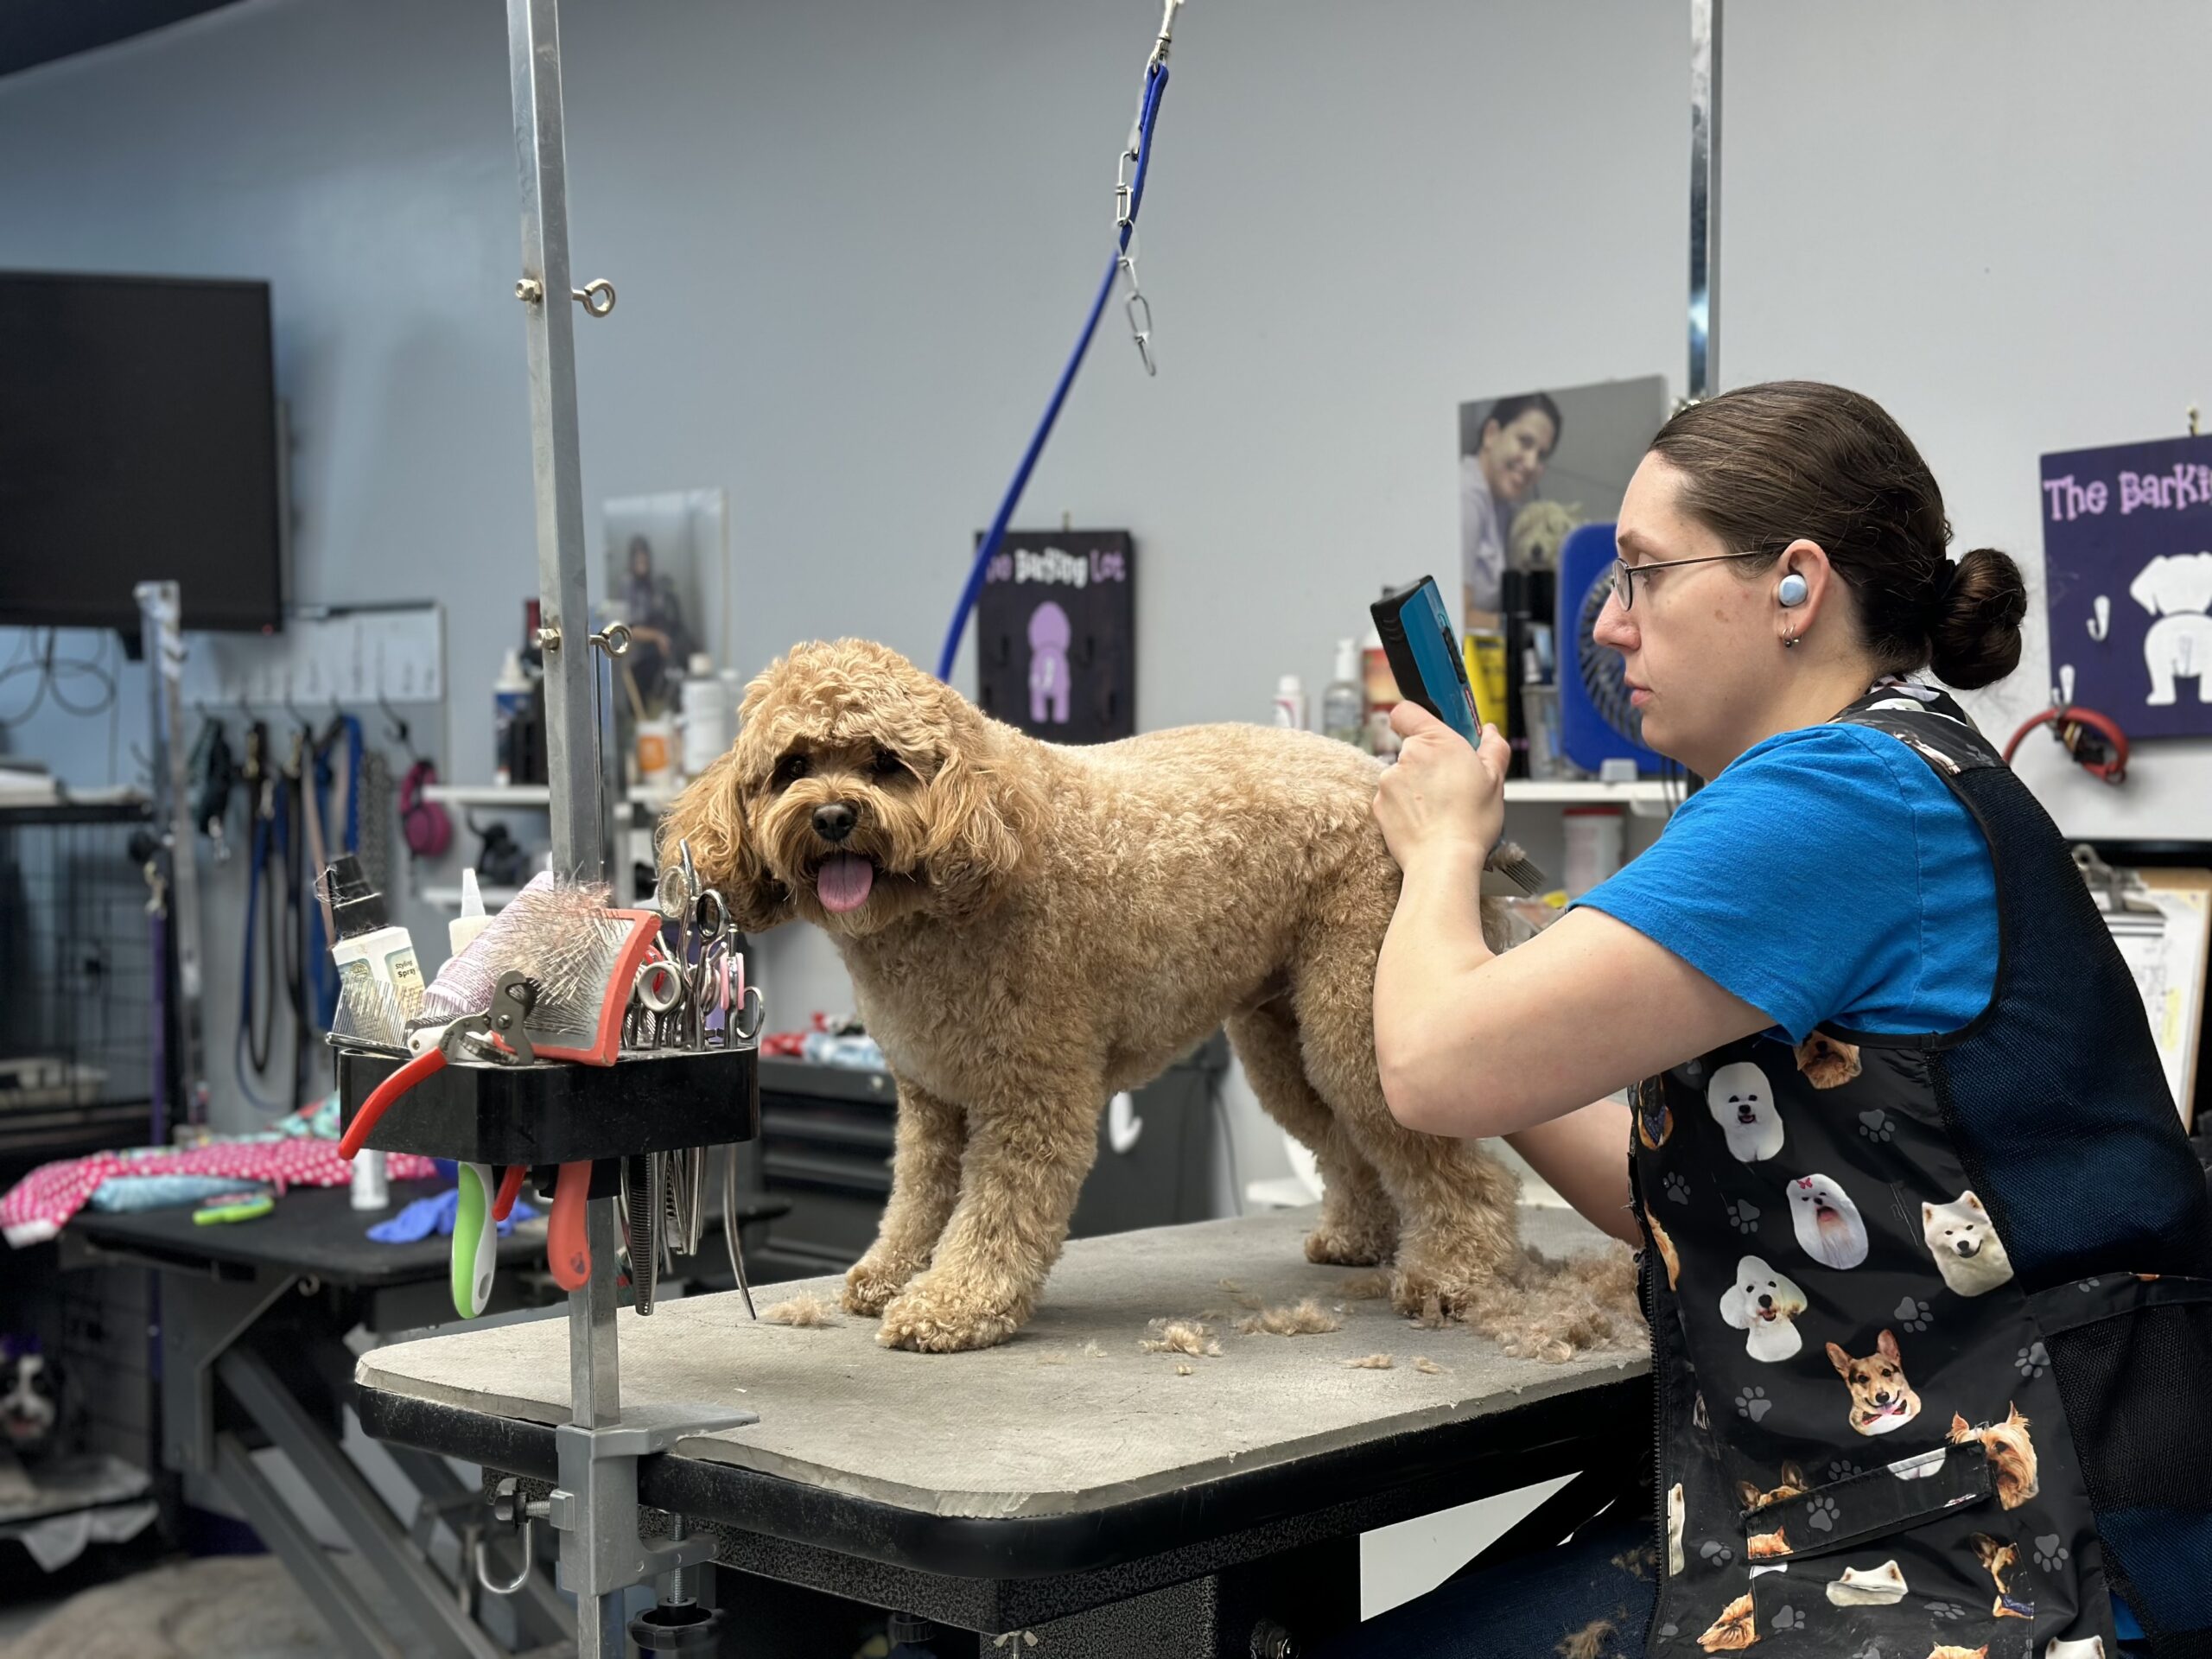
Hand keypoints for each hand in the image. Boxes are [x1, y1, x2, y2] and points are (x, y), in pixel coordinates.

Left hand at [1371, 701, 1507, 873]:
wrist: (1444, 860)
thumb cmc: (1471, 821)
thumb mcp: (1495, 780)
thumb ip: (1493, 748)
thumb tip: (1490, 731)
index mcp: (1437, 742)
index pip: (1408, 711)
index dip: (1414, 718)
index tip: (1425, 728)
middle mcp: (1408, 756)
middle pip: (1412, 748)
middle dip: (1427, 762)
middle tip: (1449, 785)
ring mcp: (1389, 780)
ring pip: (1401, 775)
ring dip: (1415, 786)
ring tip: (1438, 808)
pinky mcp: (1378, 804)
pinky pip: (1391, 798)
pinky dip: (1404, 806)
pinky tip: (1424, 821)